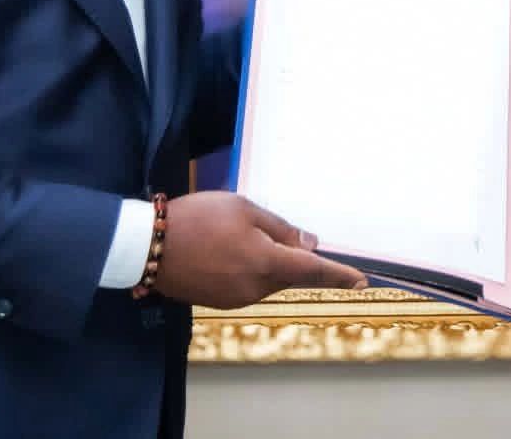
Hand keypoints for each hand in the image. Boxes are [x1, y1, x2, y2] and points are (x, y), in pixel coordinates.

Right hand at [150, 193, 366, 307]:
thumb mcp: (243, 209)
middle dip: (297, 258)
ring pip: (270, 280)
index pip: (313, 271)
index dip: (339, 274)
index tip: (362, 281)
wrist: (148, 246)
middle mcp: (256, 288)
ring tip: (243, 235)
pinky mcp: (220, 301)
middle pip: (291, 275)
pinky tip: (233, 251)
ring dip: (272, 263)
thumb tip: (307, 244)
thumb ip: (279, 228)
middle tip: (286, 236)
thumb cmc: (198, 219)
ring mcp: (237, 298)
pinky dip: (253, 270)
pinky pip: (250, 285)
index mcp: (266, 264)